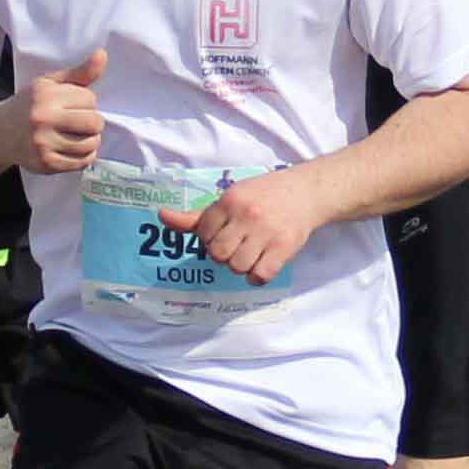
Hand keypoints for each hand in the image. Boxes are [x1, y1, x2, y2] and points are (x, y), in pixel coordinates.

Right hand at [20, 45, 108, 175]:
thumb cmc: (30, 104)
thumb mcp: (50, 84)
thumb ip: (79, 72)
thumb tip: (103, 54)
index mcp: (46, 96)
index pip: (89, 99)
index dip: (86, 101)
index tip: (73, 104)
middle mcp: (43, 119)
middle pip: (94, 122)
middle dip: (93, 121)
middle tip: (80, 121)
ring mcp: (44, 144)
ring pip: (91, 143)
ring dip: (91, 140)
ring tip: (78, 135)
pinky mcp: (46, 163)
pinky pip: (82, 162)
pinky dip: (85, 156)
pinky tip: (74, 148)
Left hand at [161, 166, 323, 284]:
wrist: (306, 192)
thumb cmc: (263, 196)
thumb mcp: (230, 198)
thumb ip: (197, 215)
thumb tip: (162, 216)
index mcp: (230, 200)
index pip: (203, 233)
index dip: (210, 238)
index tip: (224, 233)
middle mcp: (247, 215)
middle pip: (217, 254)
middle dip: (223, 255)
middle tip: (236, 246)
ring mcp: (266, 232)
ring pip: (237, 267)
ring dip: (241, 266)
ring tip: (250, 254)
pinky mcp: (284, 247)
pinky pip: (260, 275)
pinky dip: (257, 277)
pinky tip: (261, 265)